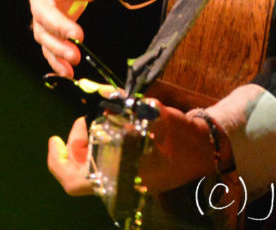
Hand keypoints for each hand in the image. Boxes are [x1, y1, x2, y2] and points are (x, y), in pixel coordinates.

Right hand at [26, 0, 130, 76]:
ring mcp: (40, 7)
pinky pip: (48, 43)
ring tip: (74, 60)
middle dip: (60, 27)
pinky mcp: (48, 22)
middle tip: (79, 36)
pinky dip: (55, 59)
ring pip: (42, 32)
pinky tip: (66, 72)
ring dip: (56, 48)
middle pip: (42, 12)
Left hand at [47, 103, 233, 198]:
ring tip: (95, 124)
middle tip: (80, 124)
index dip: (61, 159)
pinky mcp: (137, 178)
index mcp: (121, 175)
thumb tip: (106, 100)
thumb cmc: (182, 135)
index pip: (76, 179)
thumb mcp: (155, 116)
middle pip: (80, 177)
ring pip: (93, 173)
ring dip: (88, 150)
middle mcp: (121, 185)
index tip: (55, 138)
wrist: (208, 148)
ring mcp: (128, 184)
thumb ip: (130, 110)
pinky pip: (108, 168)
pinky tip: (112, 131)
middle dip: (75, 149)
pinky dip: (102, 150)